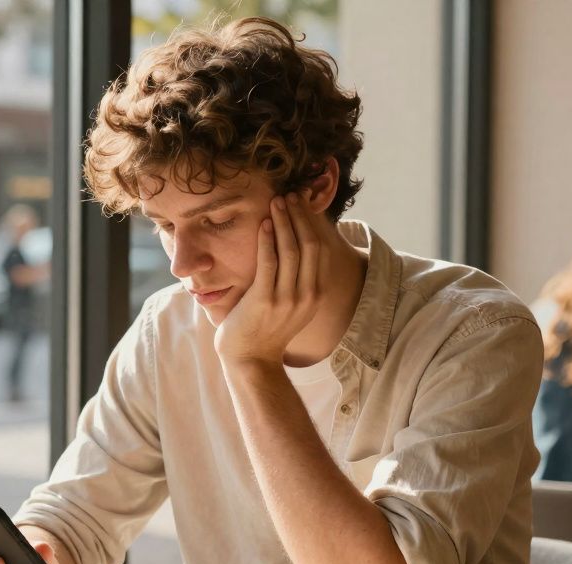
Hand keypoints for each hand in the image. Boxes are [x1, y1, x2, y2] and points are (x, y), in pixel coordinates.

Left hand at [213, 191, 327, 365]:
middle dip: (300, 216)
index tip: (302, 204)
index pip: (320, 249)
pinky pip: (268, 262)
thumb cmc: (266, 329)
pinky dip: (267, 239)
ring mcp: (287, 299)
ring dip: (284, 222)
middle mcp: (307, 295)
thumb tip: (294, 248)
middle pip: (309, 245)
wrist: (251, 360)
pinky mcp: (265, 300)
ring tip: (277, 202)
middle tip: (290, 195)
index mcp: (316, 294)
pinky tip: (263, 223)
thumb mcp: (292, 304)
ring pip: (291, 250)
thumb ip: (297, 280)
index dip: (312, 224)